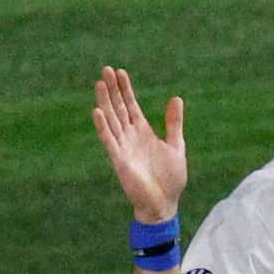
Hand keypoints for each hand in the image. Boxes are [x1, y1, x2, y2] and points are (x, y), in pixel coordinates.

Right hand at [92, 67, 186, 221]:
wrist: (164, 204)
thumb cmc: (170, 178)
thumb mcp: (176, 146)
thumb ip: (173, 123)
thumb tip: (176, 98)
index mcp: (143, 131)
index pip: (131, 105)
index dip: (125, 89)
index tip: (120, 72)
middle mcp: (130, 136)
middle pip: (118, 108)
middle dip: (113, 90)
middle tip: (105, 69)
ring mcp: (123, 147)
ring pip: (111, 120)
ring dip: (105, 102)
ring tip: (99, 84)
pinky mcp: (119, 160)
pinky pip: (109, 140)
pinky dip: (103, 127)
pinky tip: (97, 112)